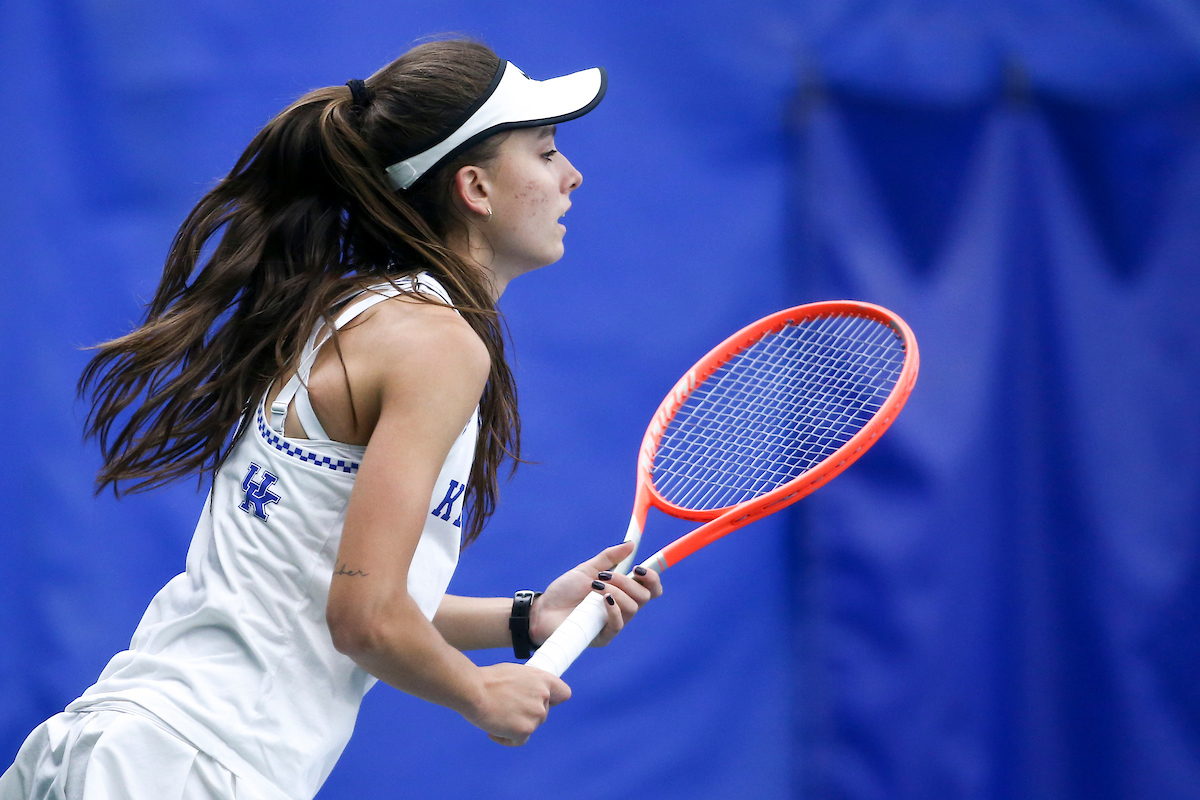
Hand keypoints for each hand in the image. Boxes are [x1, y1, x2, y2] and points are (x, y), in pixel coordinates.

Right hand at [466, 663, 571, 745]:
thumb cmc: (488, 680)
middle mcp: (544, 697)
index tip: (539, 703)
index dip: (552, 700)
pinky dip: (505, 738)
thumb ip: (529, 684)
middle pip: (542, 715)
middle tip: (505, 708)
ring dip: (514, 726)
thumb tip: (530, 694)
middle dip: (526, 714)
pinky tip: (492, 729)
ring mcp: (536, 715)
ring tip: (496, 716)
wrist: (473, 691)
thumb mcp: (516, 673)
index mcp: (543, 680)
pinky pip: (518, 741)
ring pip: (530, 727)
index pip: (563, 694)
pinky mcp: (525, 731)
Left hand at [529, 542, 663, 647]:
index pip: (650, 588)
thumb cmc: (564, 591)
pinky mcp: (604, 636)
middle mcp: (622, 608)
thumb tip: (631, 544)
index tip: (640, 567)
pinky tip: (602, 599)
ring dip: (616, 592)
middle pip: (645, 596)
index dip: (652, 578)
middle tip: (606, 575)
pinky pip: (618, 624)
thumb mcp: (587, 569)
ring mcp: (614, 623)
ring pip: (633, 608)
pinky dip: (613, 609)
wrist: (543, 609)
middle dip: (628, 581)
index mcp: (622, 592)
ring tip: (595, 586)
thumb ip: (610, 557)